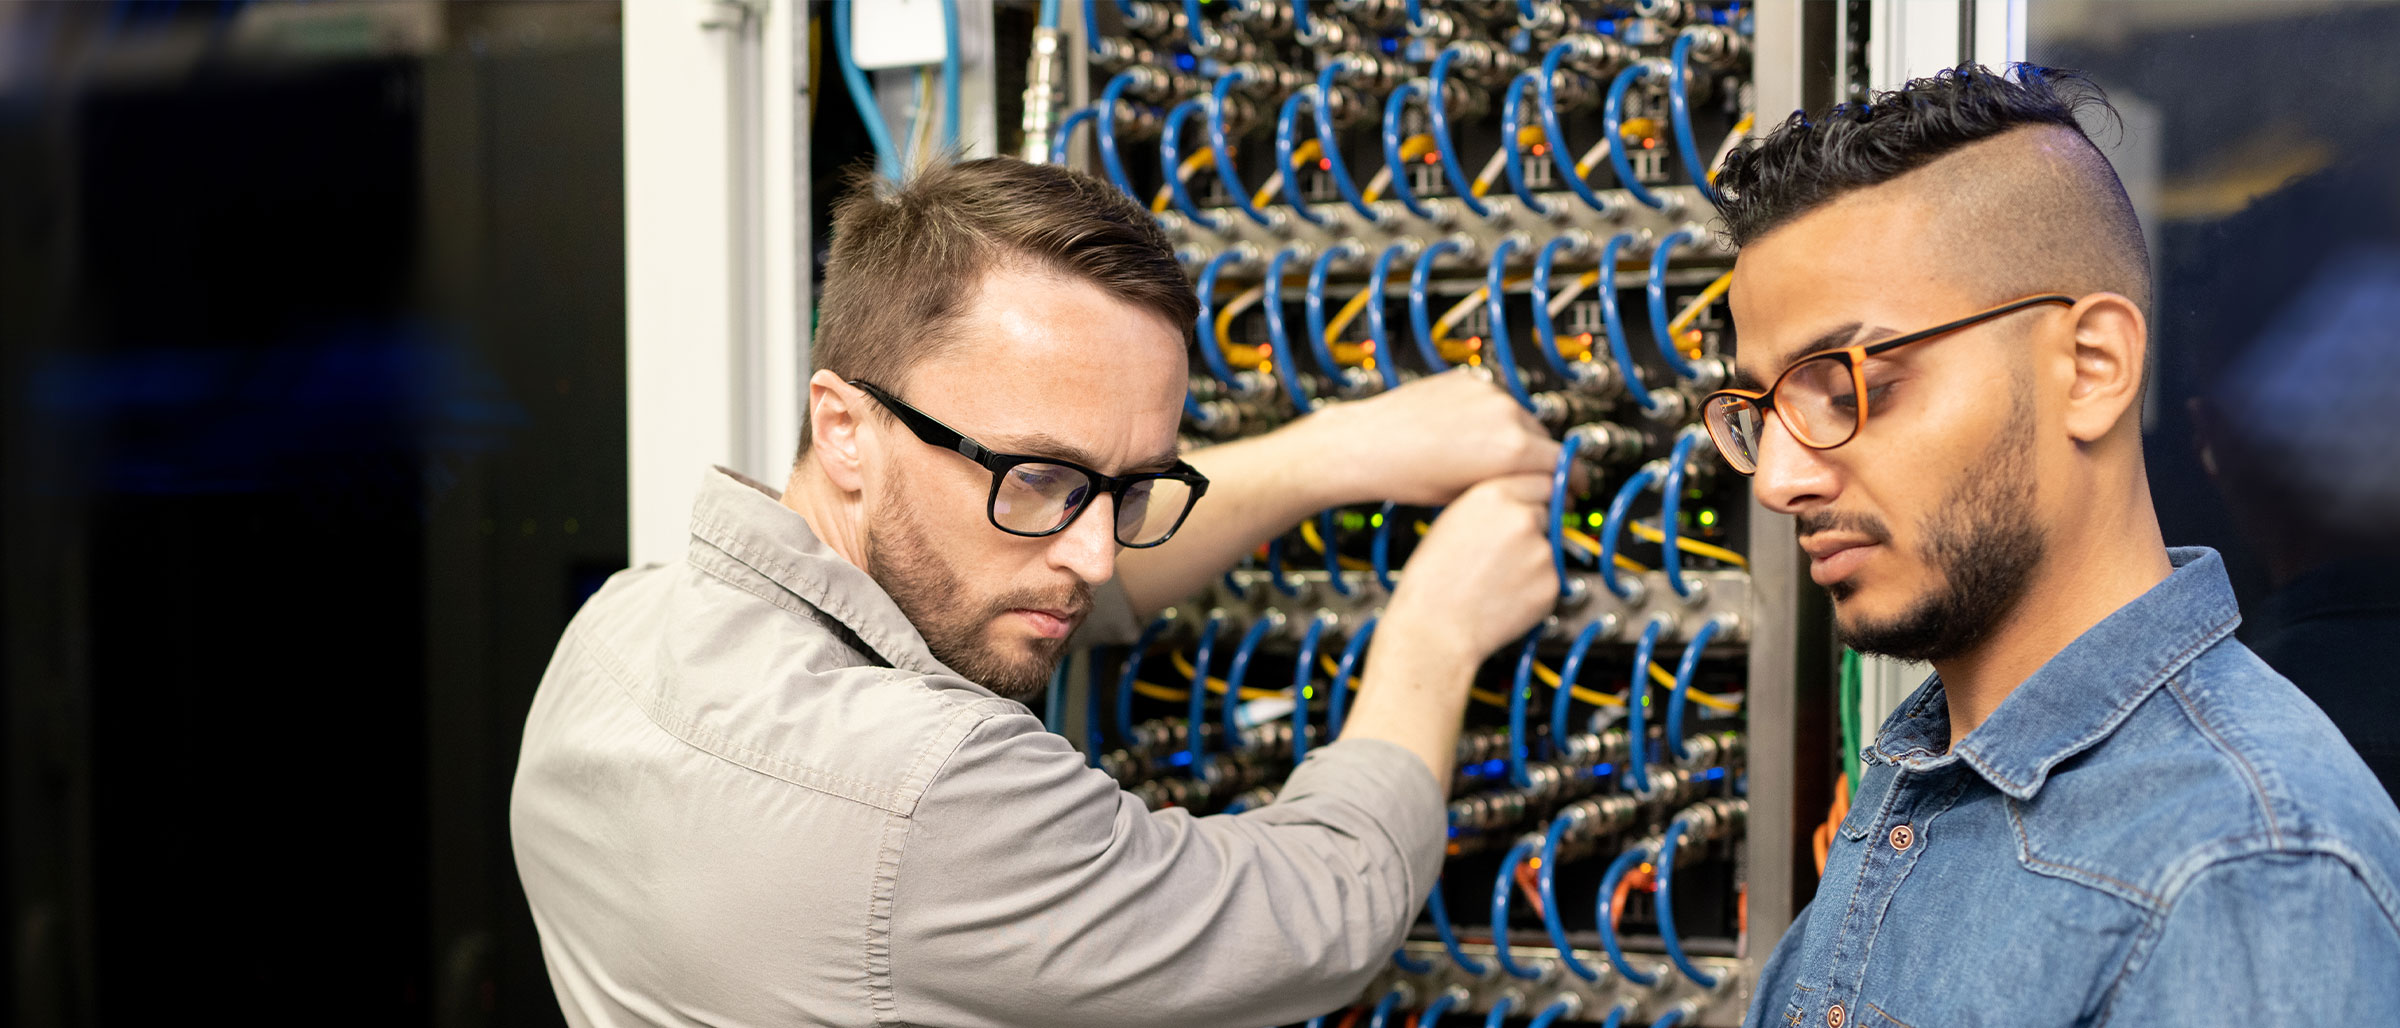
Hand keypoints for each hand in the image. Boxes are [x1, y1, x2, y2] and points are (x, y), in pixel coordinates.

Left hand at [1297, 369, 1559, 505]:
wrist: (1366, 443)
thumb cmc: (1406, 476)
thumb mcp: (1467, 495)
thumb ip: (1510, 487)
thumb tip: (1530, 489)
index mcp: (1510, 448)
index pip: (1563, 463)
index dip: (1567, 480)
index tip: (1567, 487)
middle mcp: (1504, 414)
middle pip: (1543, 439)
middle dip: (1538, 459)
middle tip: (1524, 477)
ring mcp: (1486, 392)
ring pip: (1520, 417)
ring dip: (1513, 436)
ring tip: (1484, 457)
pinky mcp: (1468, 379)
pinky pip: (1494, 401)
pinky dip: (1490, 417)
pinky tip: (1466, 436)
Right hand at [1380, 472, 1557, 666]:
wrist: (1436, 627)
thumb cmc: (1433, 581)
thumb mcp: (1450, 521)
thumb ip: (1489, 505)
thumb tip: (1515, 502)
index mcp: (1493, 496)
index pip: (1539, 477)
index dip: (1539, 492)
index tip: (1544, 497)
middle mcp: (1522, 518)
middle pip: (1548, 510)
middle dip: (1535, 525)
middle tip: (1508, 548)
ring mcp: (1541, 552)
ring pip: (1550, 545)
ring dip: (1534, 557)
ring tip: (1497, 576)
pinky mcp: (1552, 583)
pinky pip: (1551, 577)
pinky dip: (1536, 584)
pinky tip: (1506, 592)